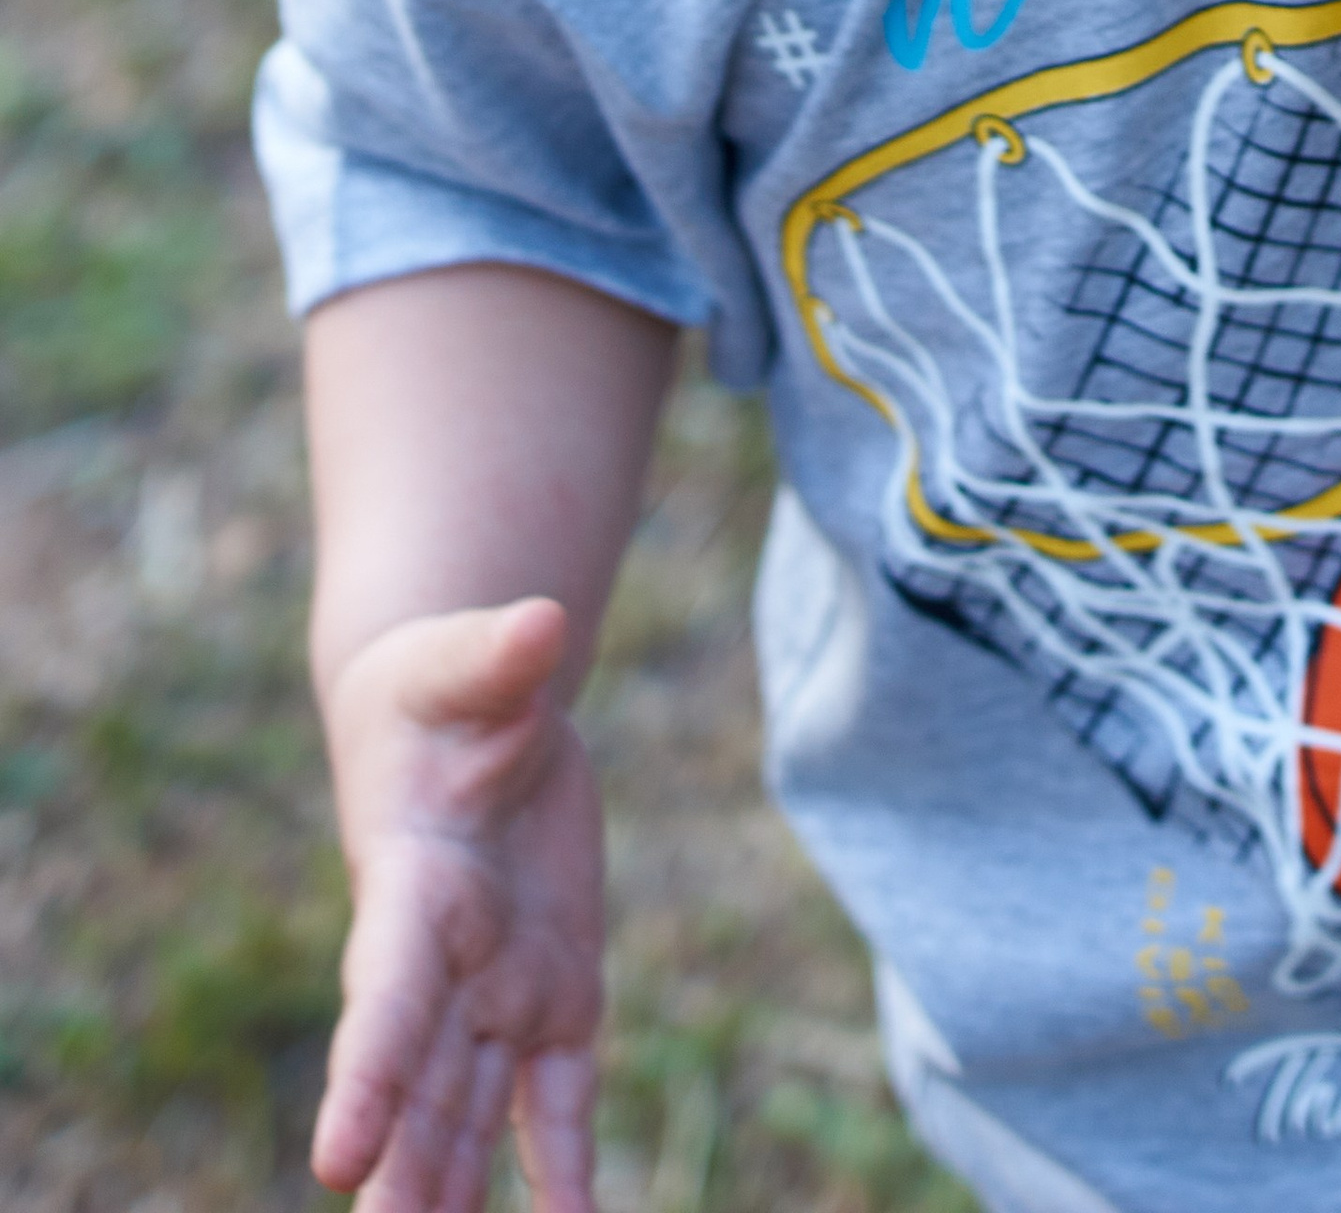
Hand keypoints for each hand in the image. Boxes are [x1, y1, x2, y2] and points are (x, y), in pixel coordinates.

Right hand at [314, 598, 605, 1212]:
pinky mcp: (556, 995)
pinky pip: (557, 1099)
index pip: (385, 996)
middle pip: (420, 1087)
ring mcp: (498, 992)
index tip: (336, 1157)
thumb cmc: (442, 691)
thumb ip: (499, 658)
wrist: (465, 724)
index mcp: (412, 892)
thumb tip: (545, 624)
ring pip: (472, 1114)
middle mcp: (445, 965)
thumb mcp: (467, 663)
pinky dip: (565, 1169)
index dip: (365, 1073)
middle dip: (402, 1176)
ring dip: (452, 1191)